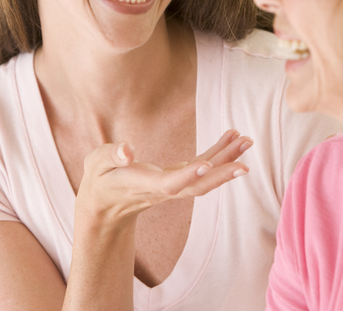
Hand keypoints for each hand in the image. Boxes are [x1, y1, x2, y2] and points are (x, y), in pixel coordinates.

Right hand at [75, 130, 251, 227]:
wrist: (105, 205)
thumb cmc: (100, 180)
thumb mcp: (95, 164)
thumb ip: (111, 156)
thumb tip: (127, 151)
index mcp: (143, 185)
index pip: (168, 183)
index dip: (188, 176)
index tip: (207, 166)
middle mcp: (163, 189)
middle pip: (196, 186)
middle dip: (221, 174)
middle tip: (245, 161)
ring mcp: (173, 186)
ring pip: (204, 179)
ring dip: (227, 161)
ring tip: (246, 141)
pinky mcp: (178, 179)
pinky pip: (202, 168)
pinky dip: (219, 153)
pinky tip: (232, 137)